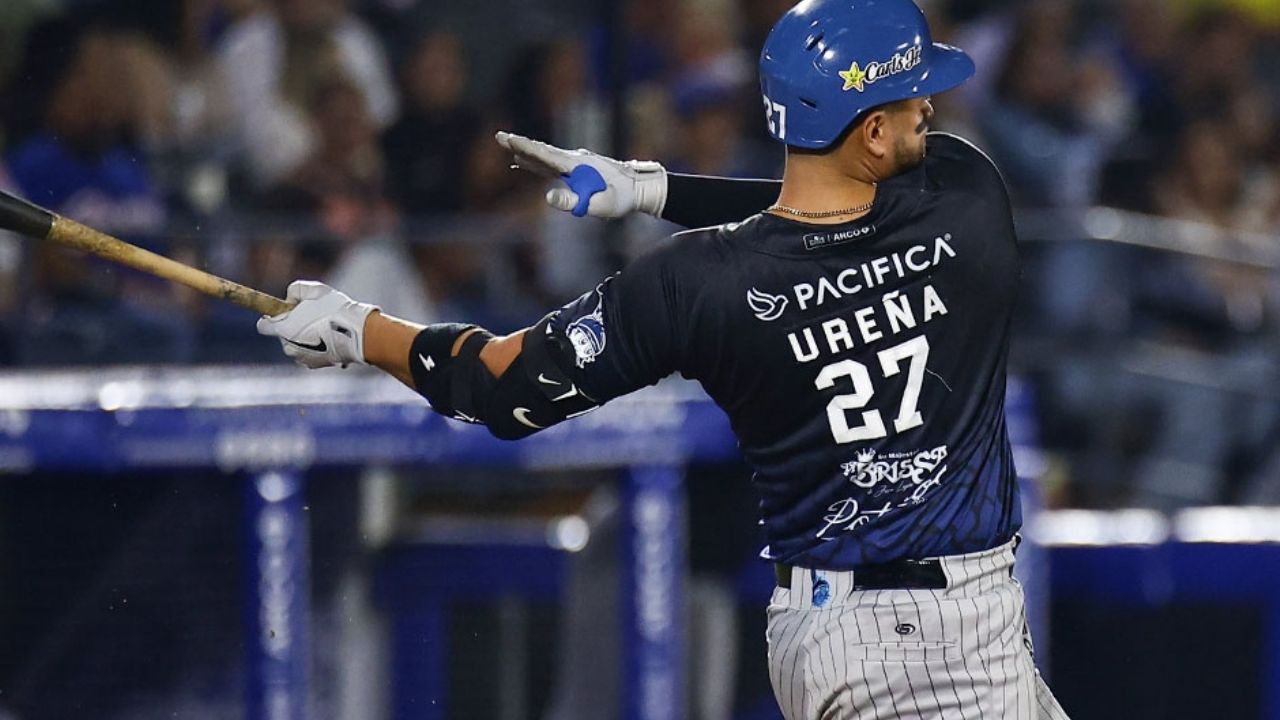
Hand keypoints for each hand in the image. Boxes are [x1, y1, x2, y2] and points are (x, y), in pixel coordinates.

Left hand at [256, 281, 379, 368]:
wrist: (357, 335)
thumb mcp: (313, 289)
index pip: (263, 326)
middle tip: (313, 317)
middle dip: (293, 327)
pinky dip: (318, 348)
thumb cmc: (334, 311)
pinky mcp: (316, 365)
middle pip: (283, 336)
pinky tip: (333, 339)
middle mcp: (288, 347)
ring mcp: (302, 359)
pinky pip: (312, 354)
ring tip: (326, 328)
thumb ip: (295, 291)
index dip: (272, 317)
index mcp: (283, 329)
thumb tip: (290, 298)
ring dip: (306, 338)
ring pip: (298, 346)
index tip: (285, 312)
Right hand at [495, 131, 668, 217]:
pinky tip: (524, 162)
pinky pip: (552, 164)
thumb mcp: (599, 205)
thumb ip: (573, 202)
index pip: (545, 155)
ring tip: (508, 146)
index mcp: (576, 166)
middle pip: (542, 151)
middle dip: (520, 144)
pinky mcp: (578, 169)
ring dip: (527, 151)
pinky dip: (536, 161)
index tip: (508, 139)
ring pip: (546, 155)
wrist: (640, 187)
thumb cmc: (622, 199)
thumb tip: (548, 197)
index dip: (525, 147)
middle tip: (499, 136)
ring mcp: (576, 163)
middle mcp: (574, 159)